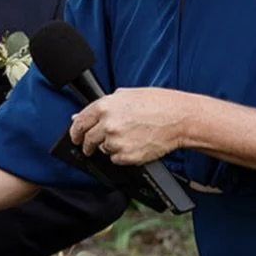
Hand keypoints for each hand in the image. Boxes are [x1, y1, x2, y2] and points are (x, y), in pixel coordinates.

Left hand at [69, 89, 191, 167]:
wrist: (180, 119)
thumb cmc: (158, 104)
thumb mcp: (126, 95)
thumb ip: (101, 106)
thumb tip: (79, 116)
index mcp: (104, 106)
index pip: (79, 123)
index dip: (75, 132)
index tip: (76, 137)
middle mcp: (108, 124)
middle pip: (88, 140)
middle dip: (88, 144)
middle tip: (93, 145)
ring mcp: (116, 142)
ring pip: (103, 150)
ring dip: (110, 147)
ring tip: (128, 137)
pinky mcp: (127, 156)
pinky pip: (116, 160)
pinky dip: (122, 155)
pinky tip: (135, 144)